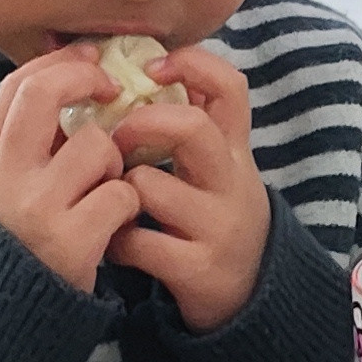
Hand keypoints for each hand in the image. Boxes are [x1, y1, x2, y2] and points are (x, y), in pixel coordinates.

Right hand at [0, 50, 148, 293]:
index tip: (88, 57)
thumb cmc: (5, 252)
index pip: (16, 87)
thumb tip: (62, 88)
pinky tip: (115, 225)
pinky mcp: (72, 240)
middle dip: (85, 78)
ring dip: (114, 164)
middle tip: (112, 88)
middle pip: (45, 94)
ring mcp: (37, 207)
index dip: (57, 63)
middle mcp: (4, 176)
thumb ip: (18, 149)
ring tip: (104, 190)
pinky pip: (122, 195)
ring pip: (98, 147)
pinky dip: (127, 206)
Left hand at [106, 45, 273, 330]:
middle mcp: (232, 183)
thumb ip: (190, 122)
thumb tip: (140, 67)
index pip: (230, 88)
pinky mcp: (198, 268)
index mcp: (235, 151)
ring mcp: (217, 227)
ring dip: (117, 191)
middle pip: (192, 129)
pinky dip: (116, 241)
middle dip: (141, 124)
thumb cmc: (214, 217)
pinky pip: (138, 242)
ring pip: (150, 187)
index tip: (151, 69)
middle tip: (115, 138)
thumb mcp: (216, 167)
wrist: (250, 296)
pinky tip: (117, 244)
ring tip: (112, 204)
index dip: (191, 65)